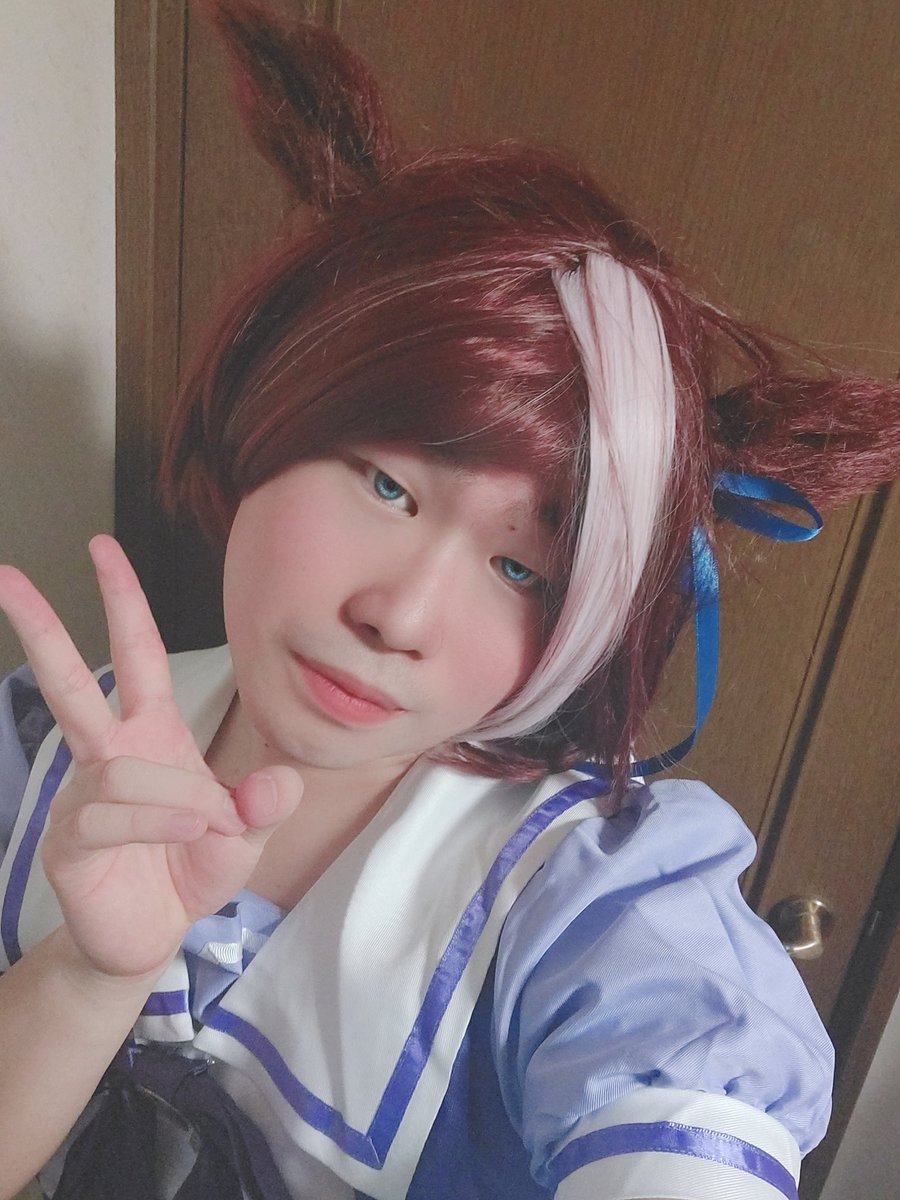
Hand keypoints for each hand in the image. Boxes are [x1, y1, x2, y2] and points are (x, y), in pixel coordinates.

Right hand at [0, 535, 301, 980]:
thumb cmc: (191, 869)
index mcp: (152, 734)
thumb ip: (266, 808)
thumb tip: (277, 786)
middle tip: (5, 574)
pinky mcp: (68, 838)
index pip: (136, 655)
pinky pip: (110, 812)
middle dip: (40, 626)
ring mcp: (82, 794)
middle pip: (70, 681)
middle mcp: (109, 754)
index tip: (103, 548)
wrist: (151, 937)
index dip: (123, 602)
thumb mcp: (246, 838)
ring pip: (123, 768)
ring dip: (180, 795)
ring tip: (207, 824)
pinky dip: (158, 821)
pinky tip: (184, 833)